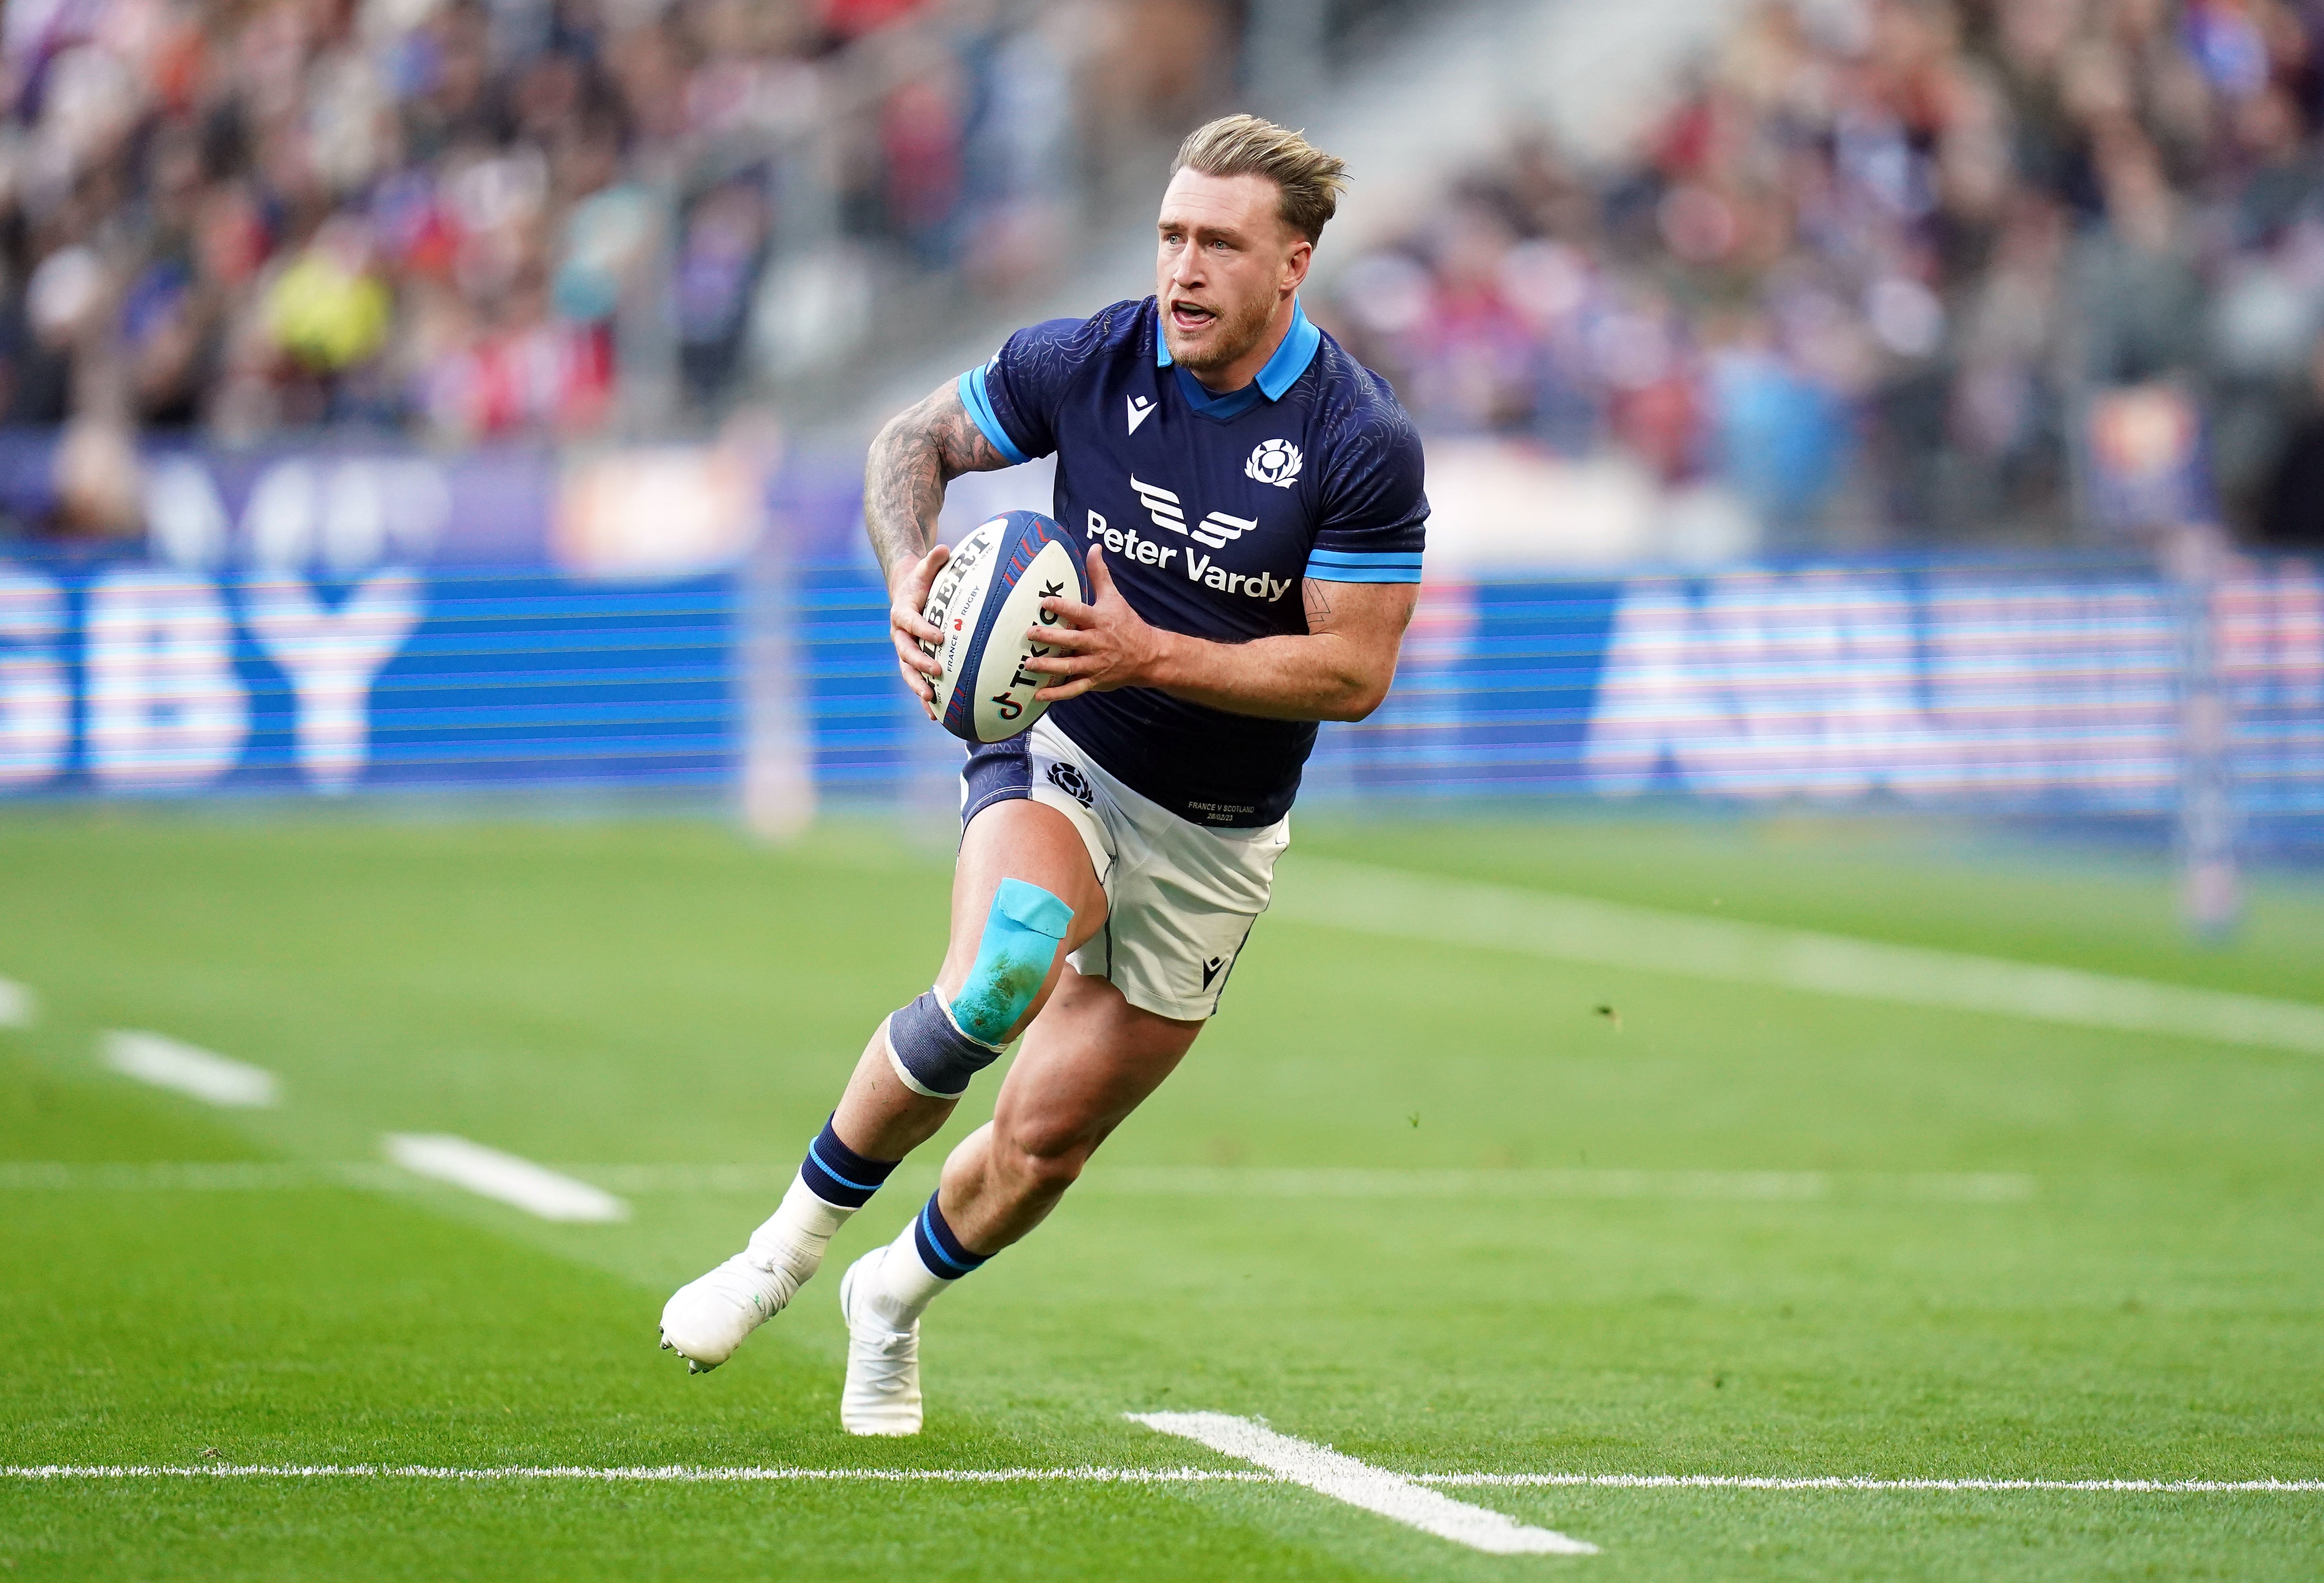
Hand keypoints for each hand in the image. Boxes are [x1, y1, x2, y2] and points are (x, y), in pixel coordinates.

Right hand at [888, 543, 949, 714]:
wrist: (905, 593)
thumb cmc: (921, 580)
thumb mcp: (926, 568)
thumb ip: (933, 560)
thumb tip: (944, 548)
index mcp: (902, 613)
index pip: (910, 622)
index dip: (923, 630)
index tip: (939, 637)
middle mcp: (900, 635)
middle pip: (906, 653)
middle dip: (920, 665)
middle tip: (937, 673)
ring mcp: (904, 650)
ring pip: (908, 672)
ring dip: (918, 687)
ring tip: (932, 700)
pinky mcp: (912, 661)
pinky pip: (916, 680)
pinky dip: (924, 698)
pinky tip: (935, 716)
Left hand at [1025, 546, 1165, 701]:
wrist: (1149, 656)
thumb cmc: (1127, 624)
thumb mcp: (1115, 597)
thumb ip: (1099, 574)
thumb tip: (1094, 547)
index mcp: (1100, 621)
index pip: (1079, 612)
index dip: (1063, 607)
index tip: (1044, 602)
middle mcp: (1097, 643)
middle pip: (1071, 641)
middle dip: (1050, 637)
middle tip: (1030, 633)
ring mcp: (1095, 664)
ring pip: (1070, 667)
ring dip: (1048, 666)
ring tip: (1029, 663)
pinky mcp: (1094, 680)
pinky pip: (1073, 689)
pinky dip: (1056, 694)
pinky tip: (1038, 695)